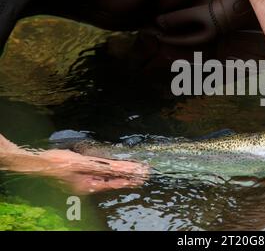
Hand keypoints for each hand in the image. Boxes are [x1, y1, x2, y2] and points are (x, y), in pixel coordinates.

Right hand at [0, 134, 149, 193]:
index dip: (130, 177)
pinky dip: (108, 173)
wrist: (35, 165)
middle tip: (144, 174)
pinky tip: (111, 170)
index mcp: (90, 185)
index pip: (115, 182)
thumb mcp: (83, 163)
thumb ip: (102, 166)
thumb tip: (120, 168)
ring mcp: (81, 183)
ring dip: (119, 175)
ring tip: (134, 173)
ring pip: (106, 179)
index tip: (143, 175)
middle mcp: (87, 186)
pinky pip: (97, 176)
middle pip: (113, 181)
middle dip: (128, 177)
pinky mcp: (76, 178)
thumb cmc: (58, 163)